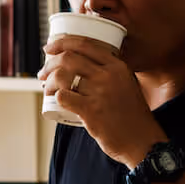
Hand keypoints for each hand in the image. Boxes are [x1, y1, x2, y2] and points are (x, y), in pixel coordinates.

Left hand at [39, 35, 164, 167]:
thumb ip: (111, 73)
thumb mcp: (127, 84)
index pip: (84, 44)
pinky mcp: (91, 111)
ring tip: (46, 89)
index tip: (49, 48)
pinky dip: (55, 96)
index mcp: (117, 66)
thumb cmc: (132, 114)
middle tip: (43, 73)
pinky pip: (63, 97)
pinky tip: (54, 99)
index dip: (62, 43)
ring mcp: (100, 92)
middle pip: (69, 58)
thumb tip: (83, 65)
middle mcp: (109, 75)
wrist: (142, 140)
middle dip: (50, 64)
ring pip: (62, 76)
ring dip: (48, 81)